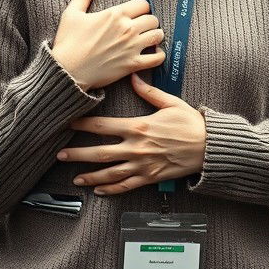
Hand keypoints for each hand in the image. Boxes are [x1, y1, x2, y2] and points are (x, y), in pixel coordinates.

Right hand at [50, 0, 164, 90]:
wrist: (66, 71)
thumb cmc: (68, 42)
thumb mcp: (72, 13)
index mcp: (115, 14)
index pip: (143, 4)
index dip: (141, 8)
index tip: (136, 14)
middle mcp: (127, 29)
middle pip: (153, 19)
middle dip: (149, 22)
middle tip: (142, 27)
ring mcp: (132, 47)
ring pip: (158, 35)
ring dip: (155, 36)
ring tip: (149, 38)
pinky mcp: (133, 64)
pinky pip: (157, 58)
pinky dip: (159, 55)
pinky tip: (153, 53)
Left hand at [57, 73, 207, 193]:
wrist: (209, 147)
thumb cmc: (191, 124)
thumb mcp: (171, 103)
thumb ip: (149, 92)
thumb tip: (134, 78)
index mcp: (138, 126)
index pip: (103, 126)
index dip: (83, 125)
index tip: (69, 124)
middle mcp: (136, 147)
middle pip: (99, 152)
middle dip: (77, 154)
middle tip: (60, 155)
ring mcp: (142, 165)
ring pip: (109, 173)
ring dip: (89, 176)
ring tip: (75, 178)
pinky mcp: (150, 177)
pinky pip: (125, 186)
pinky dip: (110, 190)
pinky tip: (98, 190)